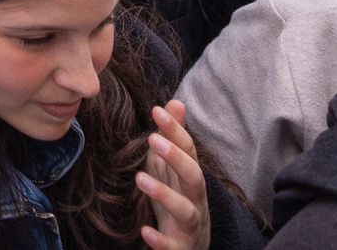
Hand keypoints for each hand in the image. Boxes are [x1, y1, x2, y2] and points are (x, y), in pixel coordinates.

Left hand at [139, 101, 210, 249]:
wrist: (191, 246)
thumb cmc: (180, 200)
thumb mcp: (174, 169)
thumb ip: (175, 138)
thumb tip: (175, 102)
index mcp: (191, 179)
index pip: (189, 151)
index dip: (176, 131)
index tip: (157, 110)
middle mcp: (196, 200)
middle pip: (194, 177)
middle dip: (176, 158)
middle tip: (153, 139)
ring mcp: (190, 225)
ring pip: (186, 211)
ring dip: (165, 194)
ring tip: (140, 179)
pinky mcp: (181, 248)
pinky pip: (174, 246)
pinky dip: (161, 240)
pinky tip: (145, 231)